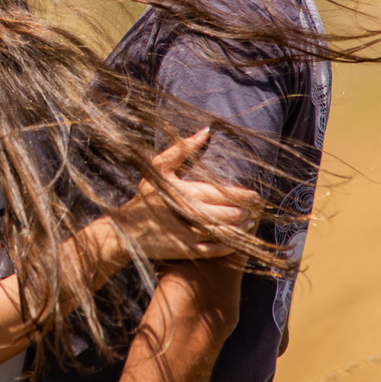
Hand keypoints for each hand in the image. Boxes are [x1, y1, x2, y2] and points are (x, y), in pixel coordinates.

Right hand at [114, 128, 261, 260]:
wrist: (124, 231)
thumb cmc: (144, 197)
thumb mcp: (158, 167)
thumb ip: (182, 149)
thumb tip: (207, 130)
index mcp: (187, 191)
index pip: (225, 193)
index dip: (244, 195)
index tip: (255, 195)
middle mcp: (191, 214)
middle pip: (230, 213)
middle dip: (247, 211)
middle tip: (256, 210)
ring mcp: (190, 234)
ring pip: (227, 232)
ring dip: (243, 228)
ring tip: (250, 222)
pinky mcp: (188, 251)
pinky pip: (217, 250)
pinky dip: (231, 245)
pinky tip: (237, 239)